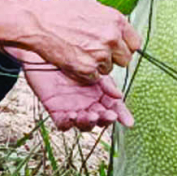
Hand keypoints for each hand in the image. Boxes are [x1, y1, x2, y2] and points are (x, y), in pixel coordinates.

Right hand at [13, 0, 143, 84]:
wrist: (38, 22)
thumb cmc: (60, 13)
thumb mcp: (92, 9)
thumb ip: (110, 22)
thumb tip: (119, 32)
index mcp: (116, 20)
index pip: (135, 43)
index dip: (124, 47)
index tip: (116, 48)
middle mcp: (112, 37)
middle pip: (125, 59)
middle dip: (112, 58)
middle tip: (95, 52)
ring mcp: (100, 54)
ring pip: (108, 69)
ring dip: (97, 65)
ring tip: (79, 52)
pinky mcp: (87, 68)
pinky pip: (94, 78)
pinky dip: (85, 73)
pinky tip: (74, 59)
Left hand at [17, 53, 134, 130]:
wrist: (48, 50)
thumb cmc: (71, 56)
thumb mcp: (94, 68)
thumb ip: (106, 83)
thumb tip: (119, 96)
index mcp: (100, 95)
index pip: (113, 108)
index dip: (121, 115)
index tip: (128, 121)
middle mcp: (88, 104)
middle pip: (100, 119)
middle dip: (105, 119)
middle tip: (109, 115)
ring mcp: (73, 109)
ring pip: (84, 124)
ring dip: (89, 123)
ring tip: (91, 115)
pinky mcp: (56, 111)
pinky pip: (63, 123)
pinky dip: (68, 123)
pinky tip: (73, 115)